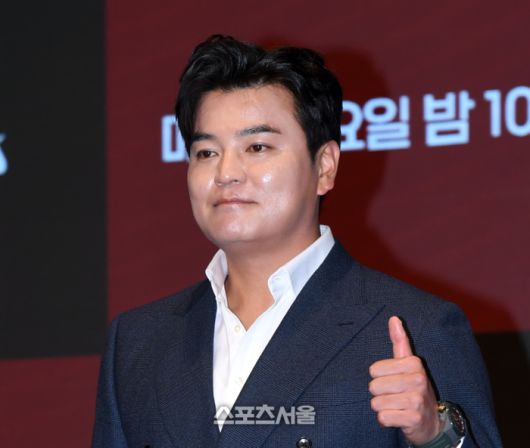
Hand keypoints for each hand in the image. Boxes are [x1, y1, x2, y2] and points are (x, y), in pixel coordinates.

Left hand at [369, 316, 440, 444]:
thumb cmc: (414, 388)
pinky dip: (386, 420)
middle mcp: (418, 380)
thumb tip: (393, 318)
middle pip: (373, 386)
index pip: (373, 370)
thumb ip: (400, 341)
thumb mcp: (408, 364)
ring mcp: (417, 400)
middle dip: (380, 394)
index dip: (379, 377)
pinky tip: (398, 418)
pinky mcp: (413, 419)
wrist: (430, 421)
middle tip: (395, 395)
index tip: (394, 379)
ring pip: (376, 403)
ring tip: (397, 406)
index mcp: (414, 363)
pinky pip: (383, 418)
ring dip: (383, 407)